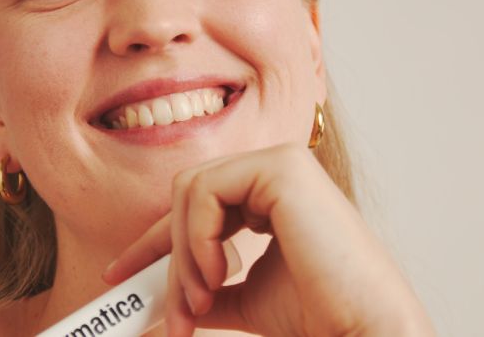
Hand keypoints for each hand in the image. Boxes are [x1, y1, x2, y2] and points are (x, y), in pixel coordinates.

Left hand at [102, 143, 433, 335]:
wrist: (363, 331)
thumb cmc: (320, 315)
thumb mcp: (244, 298)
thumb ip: (207, 288)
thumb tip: (167, 301)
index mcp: (271, 195)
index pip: (198, 206)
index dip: (153, 241)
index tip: (120, 273)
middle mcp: (276, 170)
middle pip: (188, 194)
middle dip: (167, 255)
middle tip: (174, 311)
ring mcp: (280, 162)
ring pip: (190, 192)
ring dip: (184, 254)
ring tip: (200, 300)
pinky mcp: (280, 167)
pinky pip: (203, 191)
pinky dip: (197, 238)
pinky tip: (219, 275)